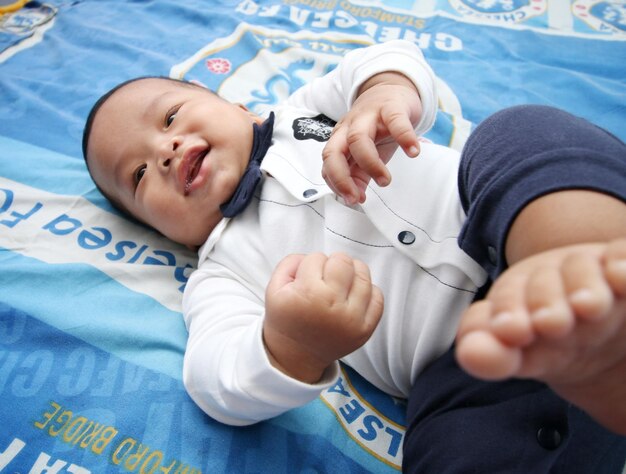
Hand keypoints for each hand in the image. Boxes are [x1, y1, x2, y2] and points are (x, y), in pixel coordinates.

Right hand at [264, 253, 383, 382]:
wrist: (296, 355)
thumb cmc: (287, 318)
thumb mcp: (274, 288)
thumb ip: (290, 263)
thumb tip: (314, 256)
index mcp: (308, 295)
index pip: (317, 258)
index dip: (309, 265)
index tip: (305, 280)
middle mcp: (332, 306)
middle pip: (343, 261)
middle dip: (332, 264)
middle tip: (324, 278)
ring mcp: (352, 319)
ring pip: (363, 274)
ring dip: (351, 274)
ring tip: (339, 285)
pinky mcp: (365, 329)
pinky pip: (378, 297)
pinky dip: (367, 292)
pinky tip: (352, 297)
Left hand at [322, 72, 422, 204]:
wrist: (391, 89)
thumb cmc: (377, 127)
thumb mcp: (366, 153)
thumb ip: (359, 175)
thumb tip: (356, 197)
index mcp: (340, 140)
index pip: (328, 164)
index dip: (337, 184)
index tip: (353, 199)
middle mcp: (348, 128)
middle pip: (333, 151)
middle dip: (341, 178)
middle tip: (357, 197)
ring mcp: (368, 116)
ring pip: (357, 138)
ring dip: (370, 164)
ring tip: (385, 181)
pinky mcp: (391, 106)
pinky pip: (395, 121)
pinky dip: (404, 137)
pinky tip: (413, 152)